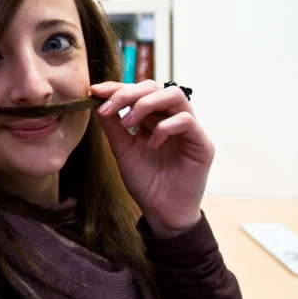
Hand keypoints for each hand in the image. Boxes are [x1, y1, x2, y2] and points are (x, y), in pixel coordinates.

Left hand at [91, 80, 213, 237]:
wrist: (161, 212)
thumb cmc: (145, 181)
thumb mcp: (122, 150)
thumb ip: (113, 126)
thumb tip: (97, 101)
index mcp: (153, 118)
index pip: (138, 90)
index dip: (117, 86)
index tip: (94, 91)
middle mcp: (171, 118)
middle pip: (154, 86)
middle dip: (128, 93)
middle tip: (108, 108)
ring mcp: (189, 129)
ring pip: (174, 94)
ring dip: (145, 104)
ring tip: (128, 123)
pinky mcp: (202, 144)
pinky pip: (186, 121)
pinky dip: (164, 128)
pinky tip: (150, 144)